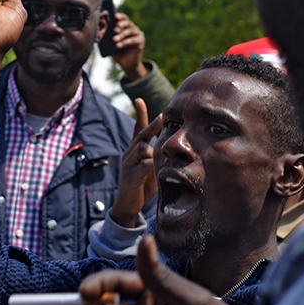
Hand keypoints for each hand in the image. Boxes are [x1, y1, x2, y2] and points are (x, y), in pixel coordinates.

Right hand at [109, 98, 159, 227]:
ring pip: (141, 148)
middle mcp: (129, 154)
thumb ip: (159, 158)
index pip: (137, 129)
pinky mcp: (130, 176)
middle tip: (161, 117)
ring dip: (153, 151)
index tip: (139, 99)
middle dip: (151, 125)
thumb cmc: (143, 185)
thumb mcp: (152, 169)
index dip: (140, 114)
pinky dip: (151, 165)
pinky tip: (156, 169)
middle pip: (140, 134)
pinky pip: (142, 165)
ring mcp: (128, 164)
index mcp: (135, 151)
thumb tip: (175, 149)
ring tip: (160, 160)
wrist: (129, 205)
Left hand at [110, 12, 146, 79]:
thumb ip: (110, 36)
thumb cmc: (118, 51)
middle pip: (128, 23)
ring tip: (114, 39)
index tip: (115, 16)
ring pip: (130, 31)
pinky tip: (118, 45)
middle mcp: (134, 28)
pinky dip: (125, 42)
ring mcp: (138, 34)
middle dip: (121, 25)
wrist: (126, 63)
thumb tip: (104, 30)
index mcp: (126, 26)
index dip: (120, 16)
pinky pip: (133, 40)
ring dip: (122, 35)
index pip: (124, 18)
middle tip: (114, 29)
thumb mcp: (112, 43)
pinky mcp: (141, 41)